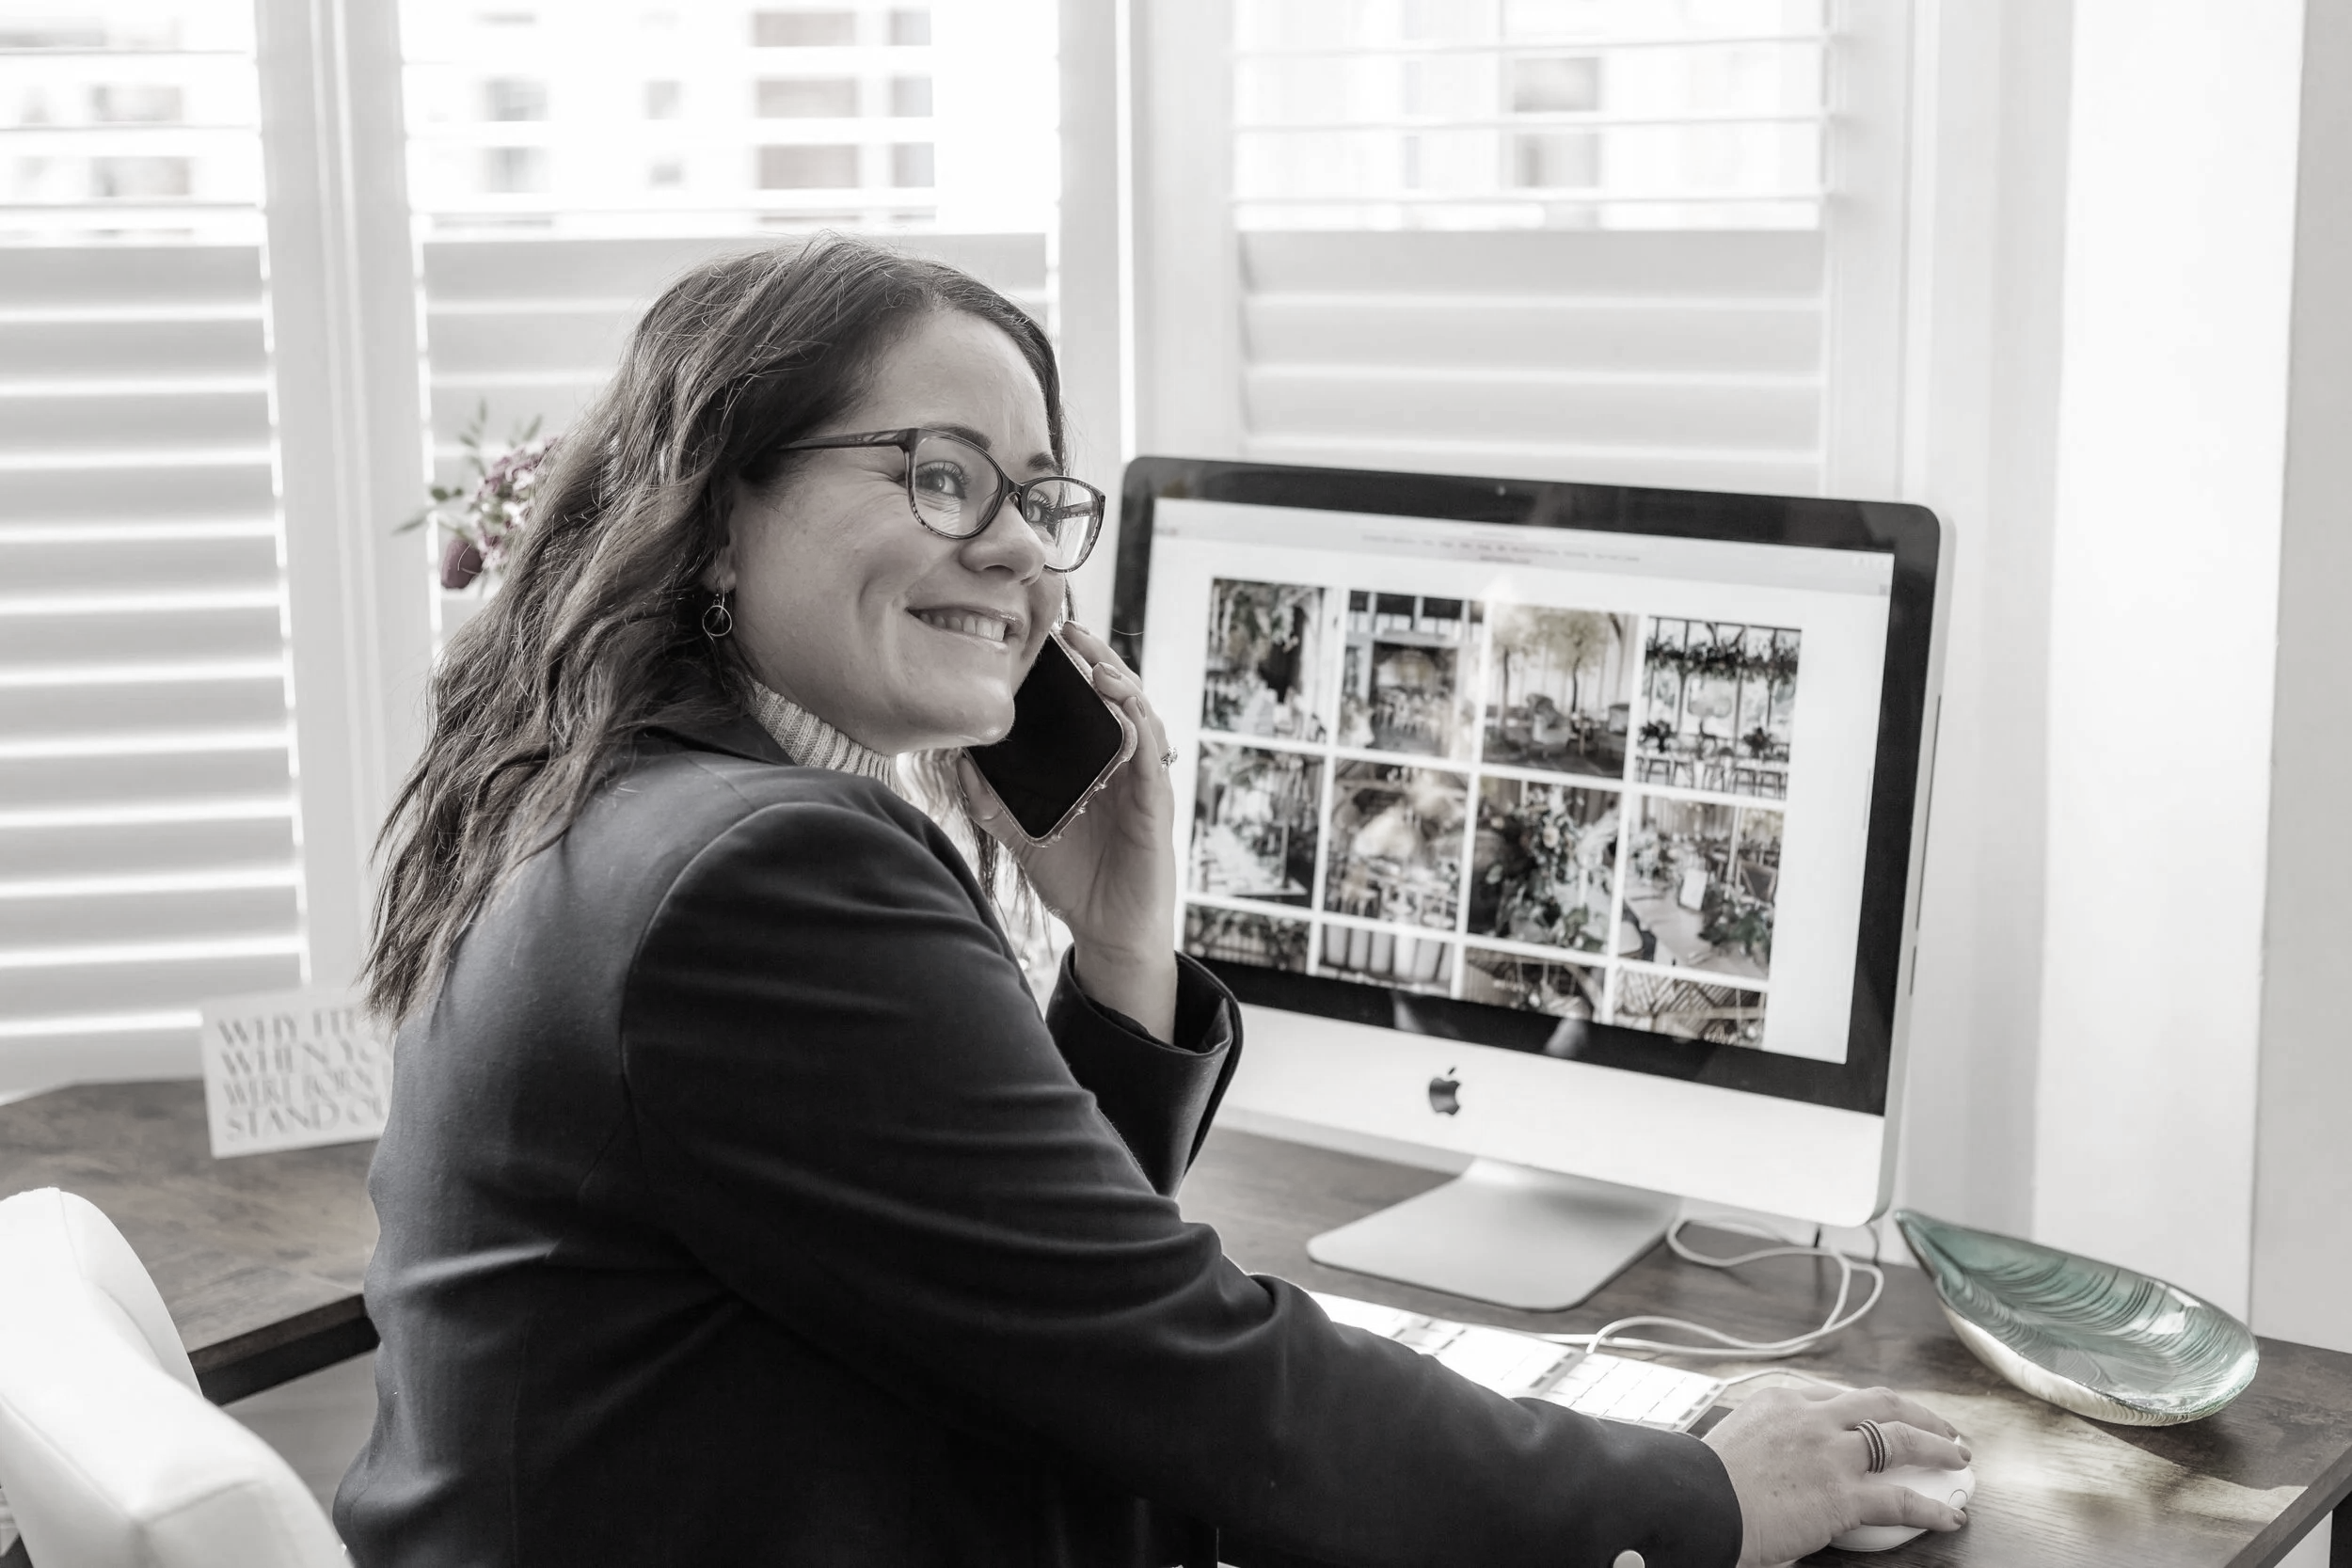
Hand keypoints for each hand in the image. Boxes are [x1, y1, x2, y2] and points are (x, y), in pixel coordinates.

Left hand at [958, 621, 1178, 1039]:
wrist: (1107, 933)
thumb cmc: (1075, 882)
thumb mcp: (1023, 837)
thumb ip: (993, 803)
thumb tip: (959, 763)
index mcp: (1095, 765)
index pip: (1089, 705)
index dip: (1075, 670)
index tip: (1048, 641)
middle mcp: (1123, 767)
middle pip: (1119, 699)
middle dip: (1099, 661)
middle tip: (1071, 633)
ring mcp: (1142, 784)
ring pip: (1141, 719)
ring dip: (1123, 688)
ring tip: (1097, 666)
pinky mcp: (1155, 807)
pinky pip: (1151, 761)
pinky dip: (1140, 733)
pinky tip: (1123, 714)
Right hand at [1702, 1385, 1970, 1566]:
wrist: (1697, 1504)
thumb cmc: (1704, 1482)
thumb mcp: (1734, 1439)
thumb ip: (1764, 1439)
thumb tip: (1776, 1459)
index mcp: (1781, 1401)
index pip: (1839, 1396)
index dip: (1870, 1408)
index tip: (1883, 1417)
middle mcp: (1812, 1418)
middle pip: (1880, 1402)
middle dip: (1918, 1413)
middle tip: (1941, 1427)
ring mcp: (1831, 1454)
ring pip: (1901, 1439)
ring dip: (1937, 1446)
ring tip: (1958, 1458)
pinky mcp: (1843, 1495)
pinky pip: (1901, 1499)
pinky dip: (1931, 1508)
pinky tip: (1949, 1516)